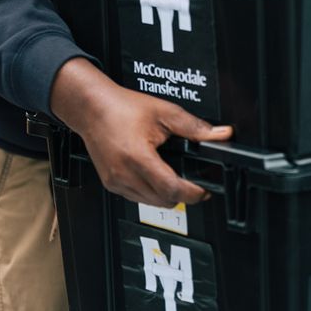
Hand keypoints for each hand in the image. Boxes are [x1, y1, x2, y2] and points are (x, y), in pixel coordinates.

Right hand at [49, 58, 227, 205]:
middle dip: (182, 195)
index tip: (204, 189)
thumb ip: (194, 127)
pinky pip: (136, 198)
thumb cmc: (121, 107)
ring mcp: (115, 181)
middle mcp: (124, 174)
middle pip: (163, 200)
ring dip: (166, 195)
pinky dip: (150, 193)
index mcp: (138, 157)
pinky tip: (155, 176)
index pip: (171, 189)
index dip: (192, 193)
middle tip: (194, 183)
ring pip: (150, 203)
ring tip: (175, 178)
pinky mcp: (110, 184)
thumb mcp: (163, 112)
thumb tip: (219, 134)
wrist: (91, 108)